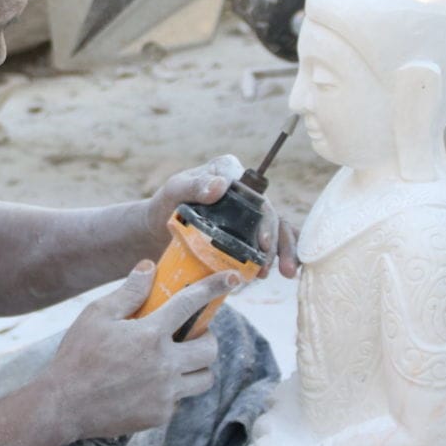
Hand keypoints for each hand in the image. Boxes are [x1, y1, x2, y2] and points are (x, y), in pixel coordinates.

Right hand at [42, 262, 238, 441]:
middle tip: (191, 335)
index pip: (190, 303)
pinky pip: (180, 399)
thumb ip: (129, 292)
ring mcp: (166, 393)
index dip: (214, 287)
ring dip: (197, 366)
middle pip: (211, 349)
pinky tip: (150, 384)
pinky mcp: (161, 415)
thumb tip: (150, 268)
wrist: (64, 406)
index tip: (233, 279)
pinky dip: (173, 389)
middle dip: (207, 338)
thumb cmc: (77, 356)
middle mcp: (165, 364)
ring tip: (177, 360)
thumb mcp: (96, 316)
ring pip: (205, 378)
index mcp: (150, 335)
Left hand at [146, 154, 299, 279]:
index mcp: (228, 171)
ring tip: (285, 272)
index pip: (250, 188)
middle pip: (268, 212)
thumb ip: (195, 186)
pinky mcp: (248, 233)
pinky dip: (275, 257)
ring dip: (283, 251)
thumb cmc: (167, 203)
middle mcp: (244, 191)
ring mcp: (248, 213)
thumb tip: (221, 186)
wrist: (159, 227)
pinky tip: (273, 273)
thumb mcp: (175, 191)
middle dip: (275, 238)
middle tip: (267, 260)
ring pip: (276, 229)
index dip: (260, 212)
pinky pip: (268, 244)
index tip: (262, 239)